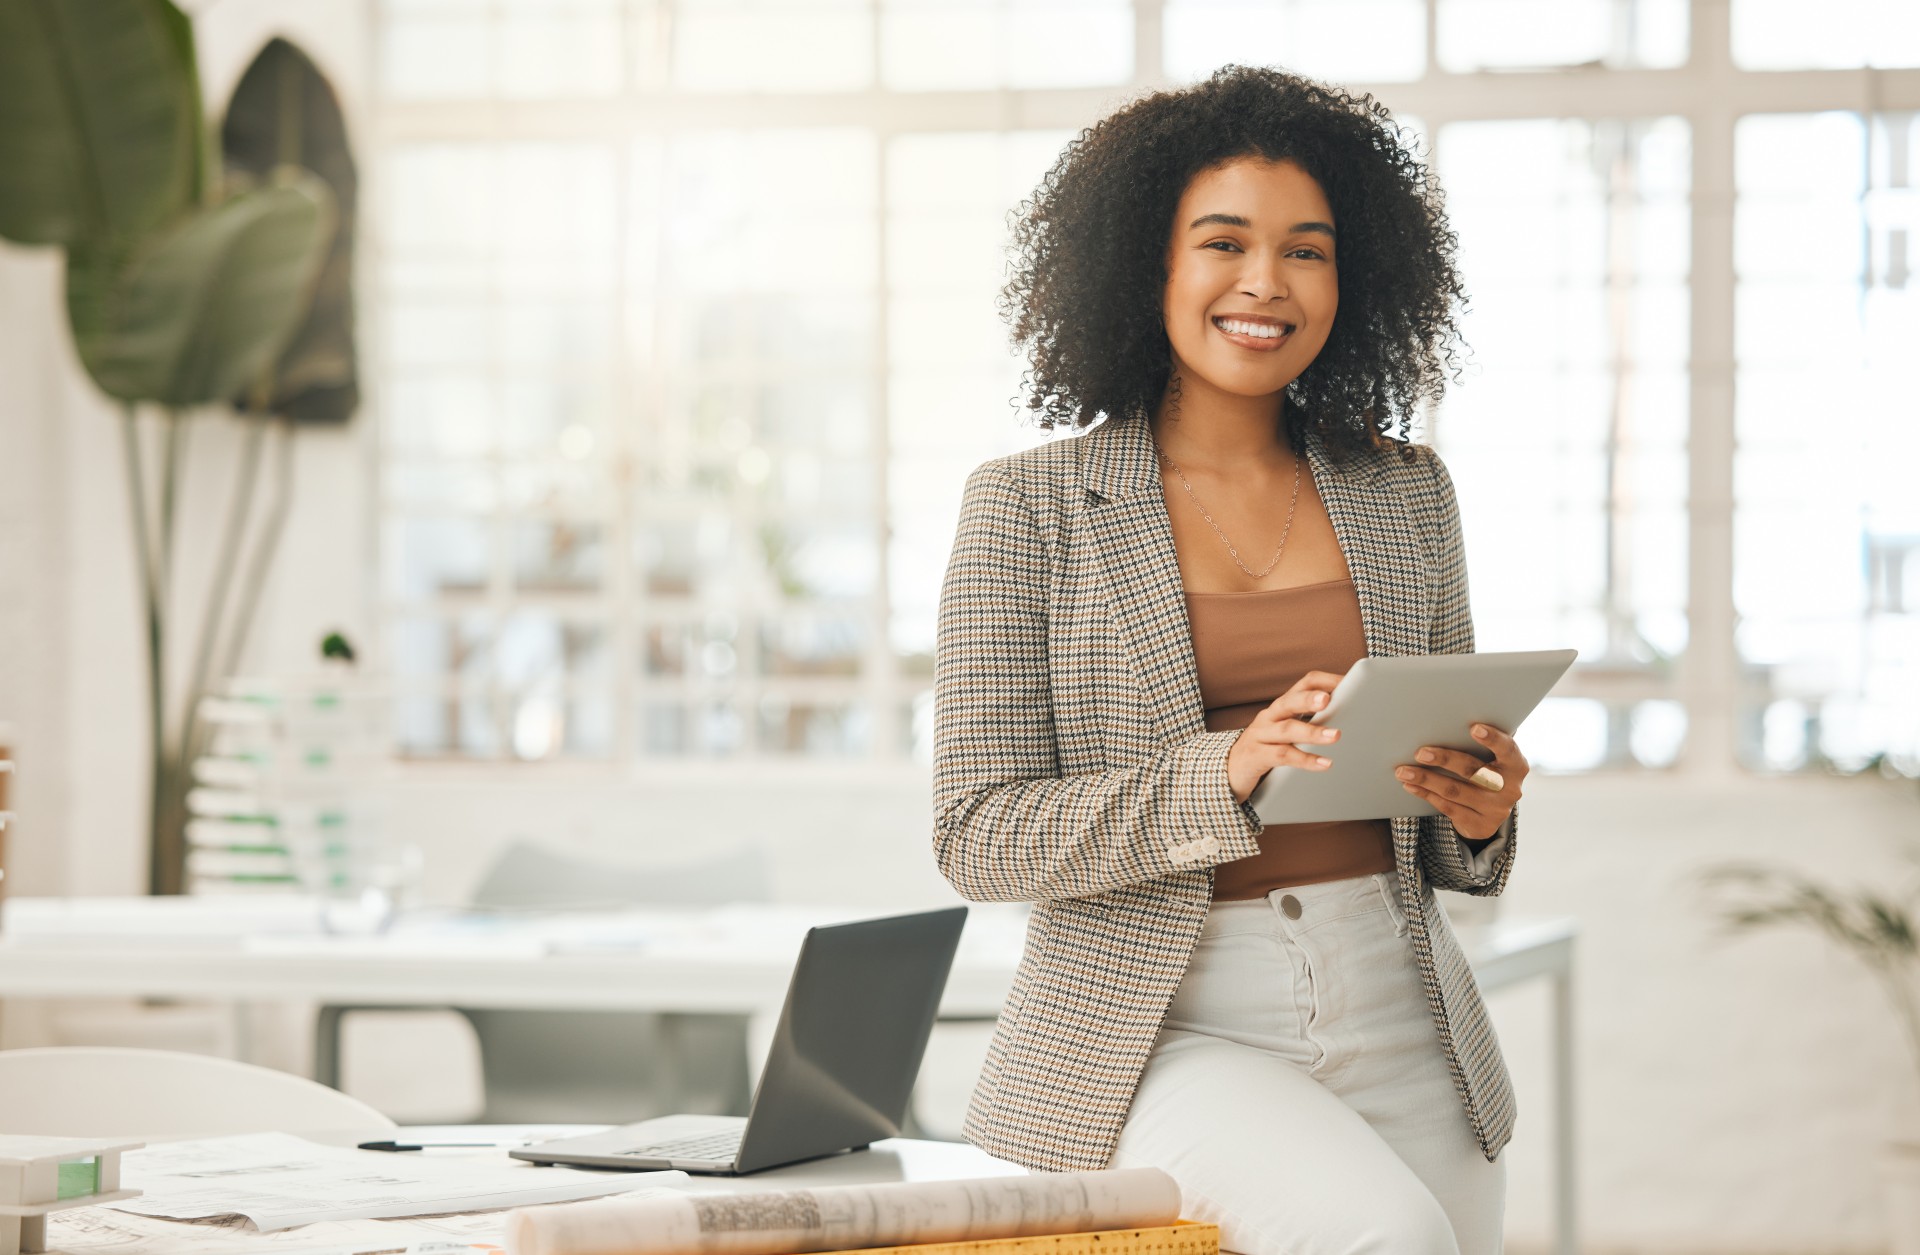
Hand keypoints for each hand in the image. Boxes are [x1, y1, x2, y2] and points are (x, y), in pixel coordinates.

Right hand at [1226, 670, 1344, 802]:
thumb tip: (1352, 719)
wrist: (1229, 772)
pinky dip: (1305, 759)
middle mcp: (1270, 716)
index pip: (1305, 683)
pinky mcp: (1255, 756)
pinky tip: (1324, 763)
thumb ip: (1311, 723)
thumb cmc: (1266, 749)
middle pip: (1290, 701)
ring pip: (1287, 729)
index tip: (1351, 682)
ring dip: (1313, 732)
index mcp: (1282, 706)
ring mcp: (1260, 735)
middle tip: (1329, 699)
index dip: (1327, 680)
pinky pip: (1282, 756)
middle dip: (1310, 699)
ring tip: (1336, 735)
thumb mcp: (1287, 732)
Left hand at [1394, 723, 1527, 841]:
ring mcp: (1495, 810)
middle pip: (1473, 770)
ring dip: (1426, 779)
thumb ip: (1478, 745)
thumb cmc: (1486, 772)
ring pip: (1455, 791)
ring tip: (1403, 770)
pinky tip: (1410, 785)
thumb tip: (1440, 724)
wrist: (1490, 813)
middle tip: (1420, 752)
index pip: (1508, 749)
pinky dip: (1426, 794)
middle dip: (1445, 759)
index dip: (1493, 739)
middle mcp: (1510, 789)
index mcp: (1516, 766)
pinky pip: (1447, 807)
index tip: (1473, 728)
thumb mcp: (1490, 759)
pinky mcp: (1480, 825)